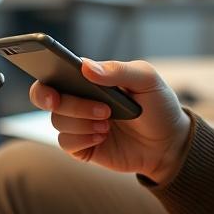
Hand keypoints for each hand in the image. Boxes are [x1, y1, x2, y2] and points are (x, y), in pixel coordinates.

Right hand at [31, 59, 190, 184]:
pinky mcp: (82, 146)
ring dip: (83, 122)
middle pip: (47, 98)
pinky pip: (66, 143)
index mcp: (87, 78)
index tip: (53, 93)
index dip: (44, 82)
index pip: (51, 74)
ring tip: (109, 123)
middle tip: (100, 110)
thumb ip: (117, 70)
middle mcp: (77, 99)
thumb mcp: (147, 80)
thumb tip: (86, 67)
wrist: (170, 143)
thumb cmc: (158, 106)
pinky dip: (83, 139)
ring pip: (58, 121)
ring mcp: (78, 123)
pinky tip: (104, 136)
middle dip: (67, 105)